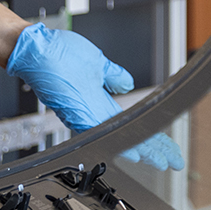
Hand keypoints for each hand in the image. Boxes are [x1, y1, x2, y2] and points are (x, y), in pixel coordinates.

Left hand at [6, 24, 184, 170]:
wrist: (36, 48)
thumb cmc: (57, 53)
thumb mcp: (96, 63)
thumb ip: (113, 75)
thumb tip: (127, 83)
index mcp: (100, 102)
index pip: (131, 123)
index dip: (151, 135)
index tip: (168, 146)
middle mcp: (94, 113)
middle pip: (130, 136)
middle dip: (154, 148)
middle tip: (174, 161)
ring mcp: (87, 114)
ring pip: (121, 138)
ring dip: (144, 149)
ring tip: (163, 159)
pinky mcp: (78, 111)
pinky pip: (106, 132)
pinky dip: (123, 143)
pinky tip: (138, 150)